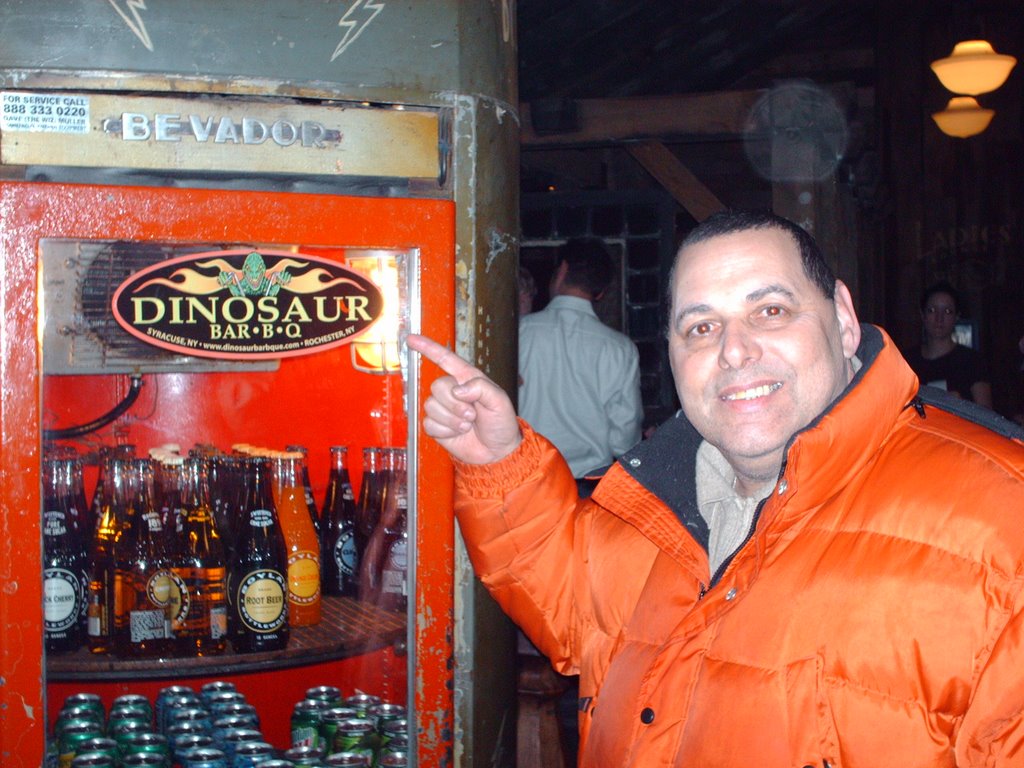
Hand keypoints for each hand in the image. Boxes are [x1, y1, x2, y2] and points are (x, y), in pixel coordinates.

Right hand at [406, 334, 522, 464]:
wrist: (496, 452)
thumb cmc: (501, 423)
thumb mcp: (499, 401)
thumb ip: (481, 388)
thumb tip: (457, 389)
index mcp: (468, 379)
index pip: (445, 359)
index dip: (428, 348)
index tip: (411, 339)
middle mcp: (453, 391)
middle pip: (437, 386)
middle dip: (454, 404)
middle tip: (471, 414)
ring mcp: (443, 408)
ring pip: (432, 406)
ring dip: (452, 419)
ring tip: (467, 425)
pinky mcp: (437, 426)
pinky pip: (429, 423)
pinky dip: (445, 431)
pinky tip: (458, 433)